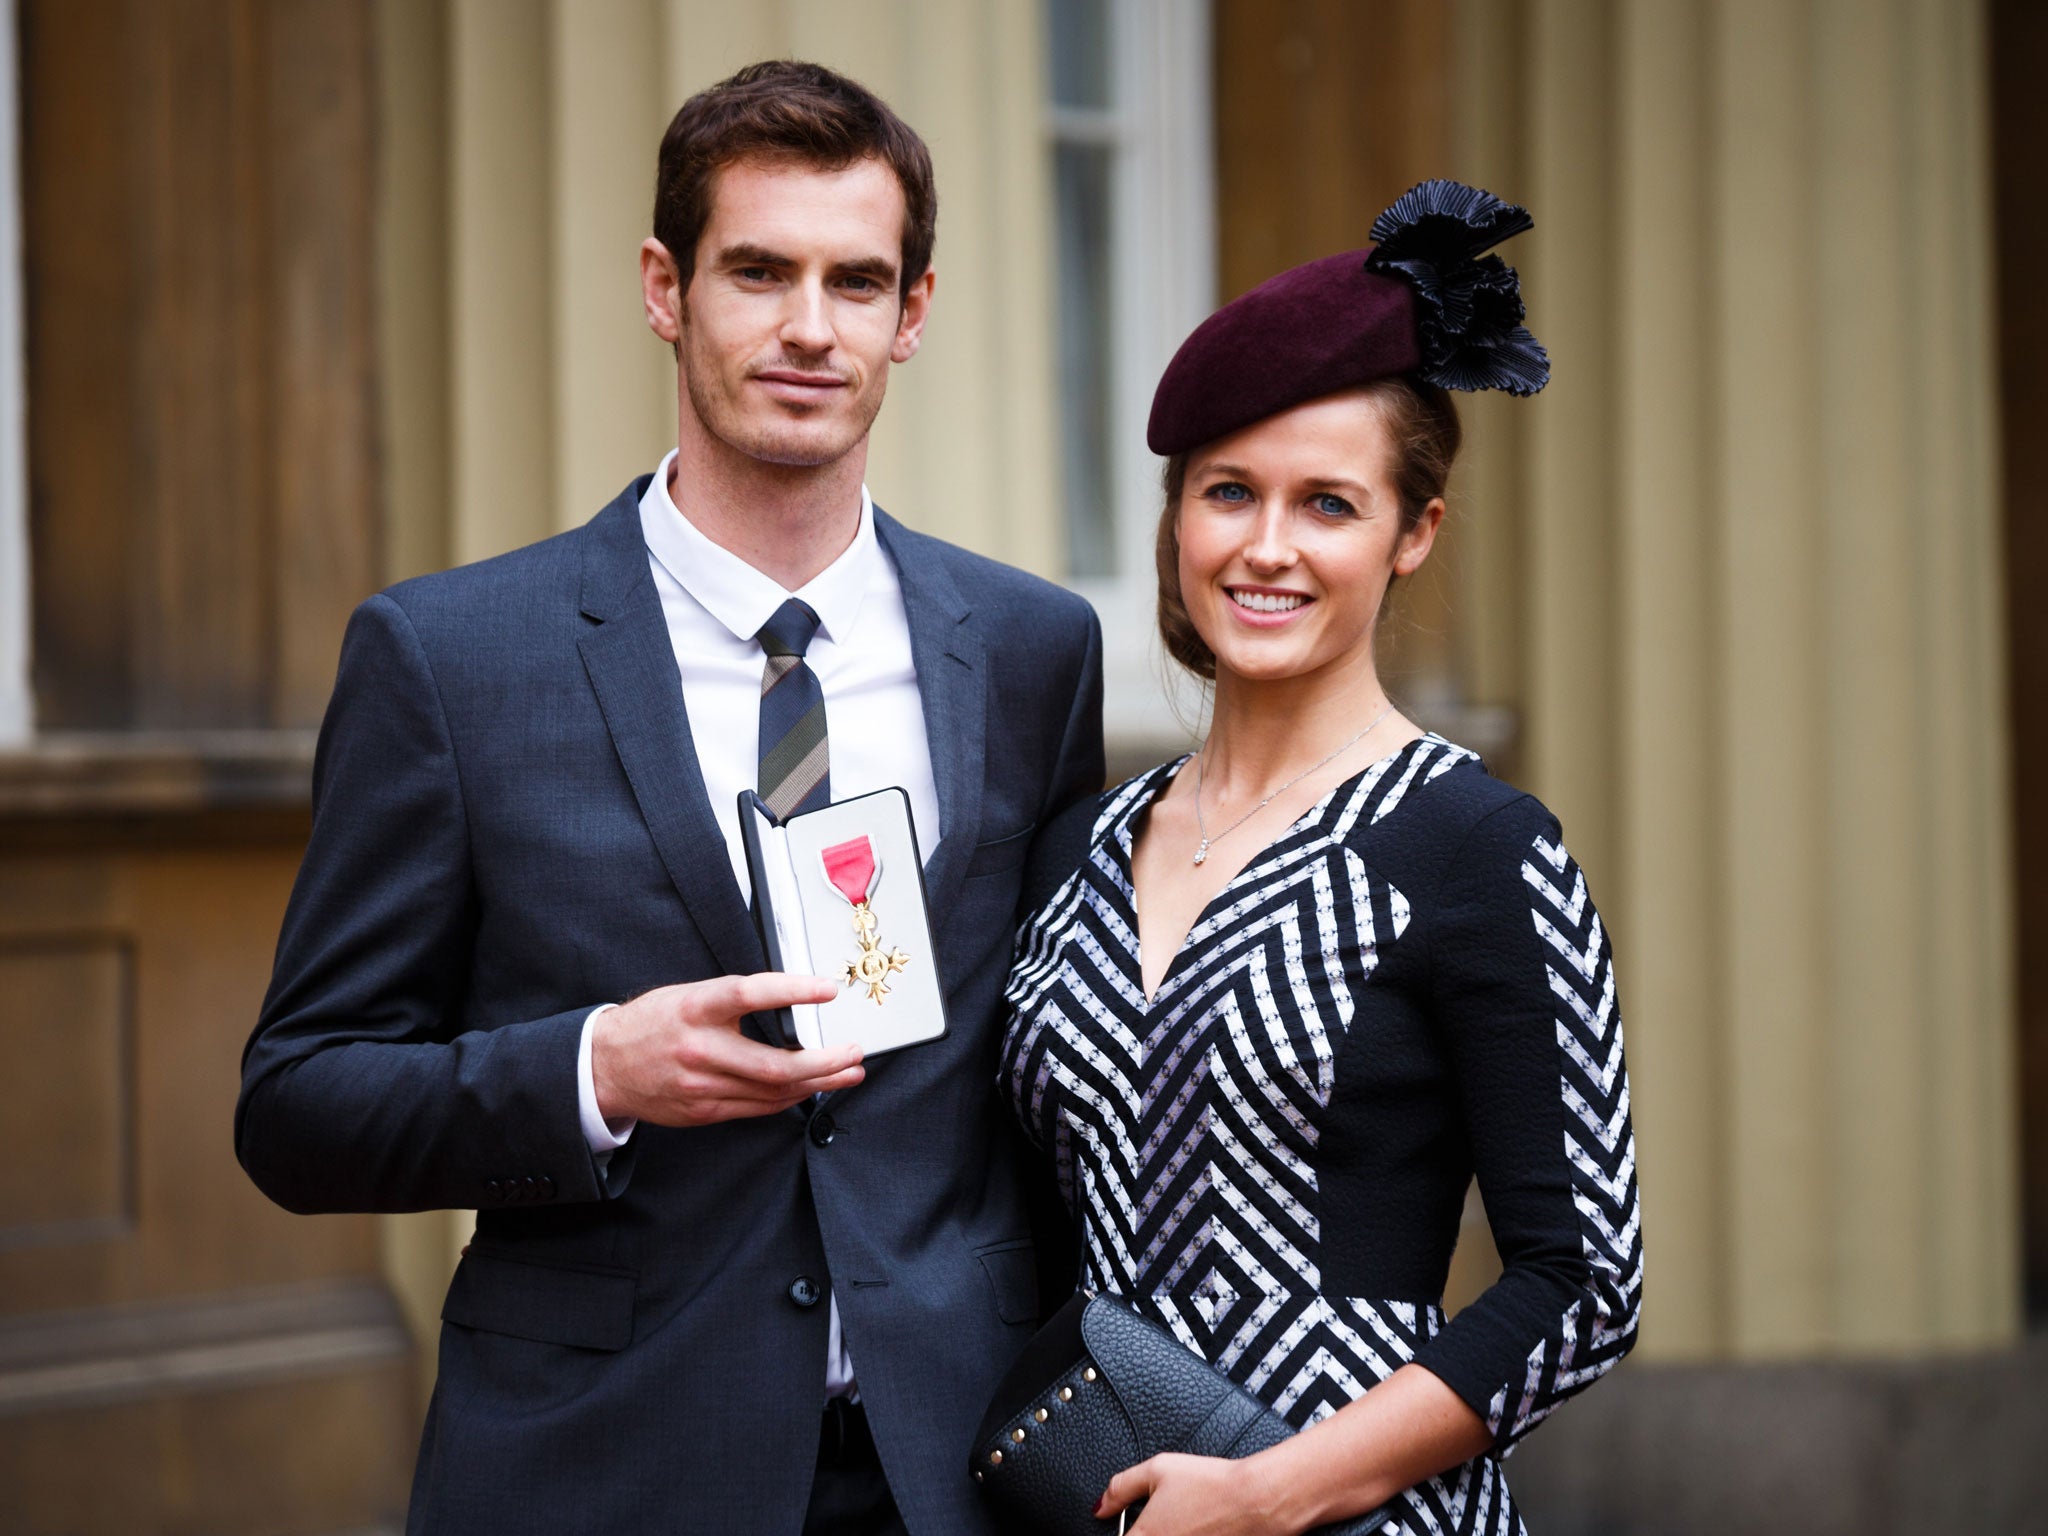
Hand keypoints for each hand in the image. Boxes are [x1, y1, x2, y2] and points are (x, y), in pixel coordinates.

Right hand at [590, 972, 861, 1126]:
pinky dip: (790, 1098)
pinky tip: (811, 1088)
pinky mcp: (704, 1111)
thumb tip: (789, 1002)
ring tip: (848, 1072)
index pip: (750, 994)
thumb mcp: (688, 996)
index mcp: (695, 1008)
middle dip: (825, 1061)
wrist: (603, 1066)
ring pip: (773, 1091)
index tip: (827, 988)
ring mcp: (702, 1086)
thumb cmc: (651, 1023)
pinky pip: (758, 1108)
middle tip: (853, 1052)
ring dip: (819, 1082)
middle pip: (774, 1064)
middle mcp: (700, 1049)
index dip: (793, 990)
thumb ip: (733, 1001)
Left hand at [1098, 1452, 1296, 1535]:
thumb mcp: (1158, 1469)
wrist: (1254, 1501)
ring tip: (1180, 1523)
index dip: (1123, 1531)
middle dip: (1143, 1534)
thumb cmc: (1210, 1483)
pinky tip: (1195, 1530)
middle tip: (1160, 1521)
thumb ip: (1120, 1488)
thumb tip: (1100, 1507)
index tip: (1133, 1525)